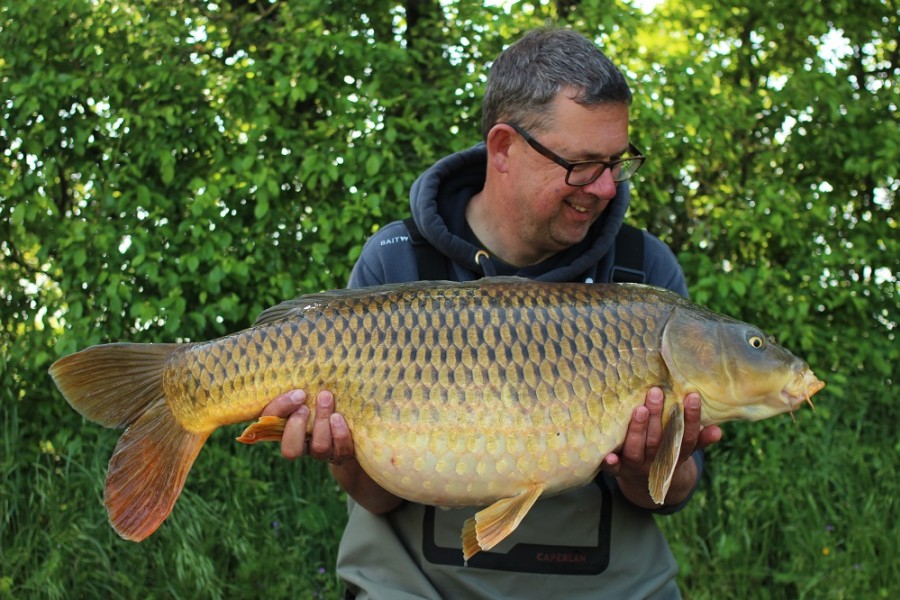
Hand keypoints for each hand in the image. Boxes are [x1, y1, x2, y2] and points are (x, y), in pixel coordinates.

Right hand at [260, 389, 402, 513]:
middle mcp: (302, 445)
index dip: (280, 410)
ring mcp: (322, 453)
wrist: (354, 420)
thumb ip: (302, 382)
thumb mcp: (310, 389)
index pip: (270, 423)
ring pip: (318, 447)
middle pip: (290, 450)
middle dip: (297, 426)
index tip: (298, 393)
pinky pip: (341, 451)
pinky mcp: (342, 455)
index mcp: (284, 427)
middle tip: (305, 405)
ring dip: (322, 422)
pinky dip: (340, 434)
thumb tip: (301, 357)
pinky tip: (339, 417)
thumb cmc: (324, 396)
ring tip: (327, 399)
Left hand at [601, 387, 721, 506]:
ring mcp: (637, 467)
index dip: (691, 419)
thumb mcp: (684, 448)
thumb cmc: (666, 452)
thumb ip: (699, 439)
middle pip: (658, 440)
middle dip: (658, 417)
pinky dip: (611, 463)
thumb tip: (718, 431)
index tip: (692, 396)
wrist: (647, 483)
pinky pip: (614, 469)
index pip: (686, 438)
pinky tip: (608, 455)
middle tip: (656, 393)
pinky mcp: (619, 471)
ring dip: (638, 431)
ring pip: (638, 450)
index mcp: (676, 456)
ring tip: (639, 409)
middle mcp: (657, 462)